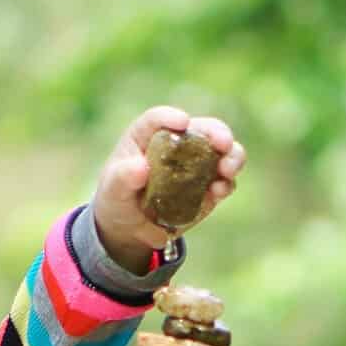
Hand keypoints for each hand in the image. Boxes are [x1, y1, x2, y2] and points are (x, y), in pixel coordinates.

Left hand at [90, 106, 246, 270]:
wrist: (130, 228)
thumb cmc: (118, 198)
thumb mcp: (113, 189)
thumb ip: (123, 177)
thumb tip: (141, 168)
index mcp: (147, 135)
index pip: (158, 119)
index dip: (171, 117)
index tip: (183, 122)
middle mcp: (177, 144)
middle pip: (202, 128)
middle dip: (217, 132)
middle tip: (223, 143)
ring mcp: (196, 164)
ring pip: (223, 151)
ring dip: (232, 156)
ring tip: (228, 169)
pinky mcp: (208, 187)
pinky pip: (224, 181)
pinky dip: (227, 183)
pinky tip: (220, 190)